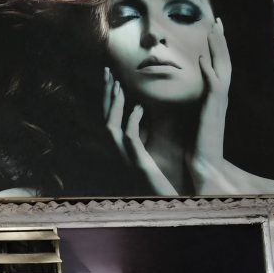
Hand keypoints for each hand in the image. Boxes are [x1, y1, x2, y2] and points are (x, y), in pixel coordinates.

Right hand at [104, 68, 177, 194]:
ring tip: (120, 85)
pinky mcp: (137, 162)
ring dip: (114, 105)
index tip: (111, 75)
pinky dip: (132, 121)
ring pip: (110, 127)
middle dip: (106, 95)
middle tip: (108, 71)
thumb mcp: (151, 149)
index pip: (109, 117)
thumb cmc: (162, 177)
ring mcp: (125, 158)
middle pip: (104, 118)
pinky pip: (130, 138)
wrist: (168, 201)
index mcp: (121, 148)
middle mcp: (118, 152)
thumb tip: (144, 108)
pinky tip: (139, 107)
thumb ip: (146, 130)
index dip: (108, 97)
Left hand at [178, 21, 273, 194]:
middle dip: (220, 41)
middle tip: (217, 20)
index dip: (215, 48)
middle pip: (223, 62)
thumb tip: (185, 93)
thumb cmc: (196, 145)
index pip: (216, 67)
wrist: (204, 166)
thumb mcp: (192, 118)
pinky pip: (213, 88)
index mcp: (213, 98)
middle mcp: (219, 98)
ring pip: (222, 69)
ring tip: (214, 29)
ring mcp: (217, 104)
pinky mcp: (212, 113)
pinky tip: (202, 58)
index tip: (211, 30)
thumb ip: (192, 102)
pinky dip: (209, 72)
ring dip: (218, 49)